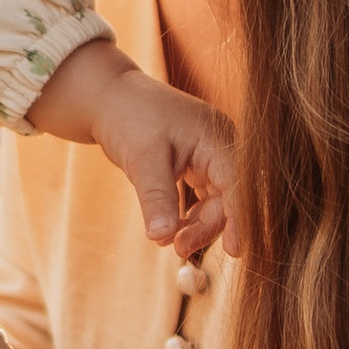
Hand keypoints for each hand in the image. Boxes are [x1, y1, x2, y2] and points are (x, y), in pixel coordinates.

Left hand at [30, 39, 242, 256]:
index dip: (239, 219)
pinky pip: (202, 197)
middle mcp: (220, 146)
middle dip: (204, 226)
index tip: (234, 251)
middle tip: (178, 249)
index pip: (237, 184)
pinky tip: (171, 229)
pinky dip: (188, 215)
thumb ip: (157, 198)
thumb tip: (163, 237)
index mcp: (216, 138)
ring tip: (170, 243)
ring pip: (214, 201)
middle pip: (226, 198)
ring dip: (196, 225)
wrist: (109, 97)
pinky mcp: (196, 164)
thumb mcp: (142, 159)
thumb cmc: (128, 118)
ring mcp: (209, 155)